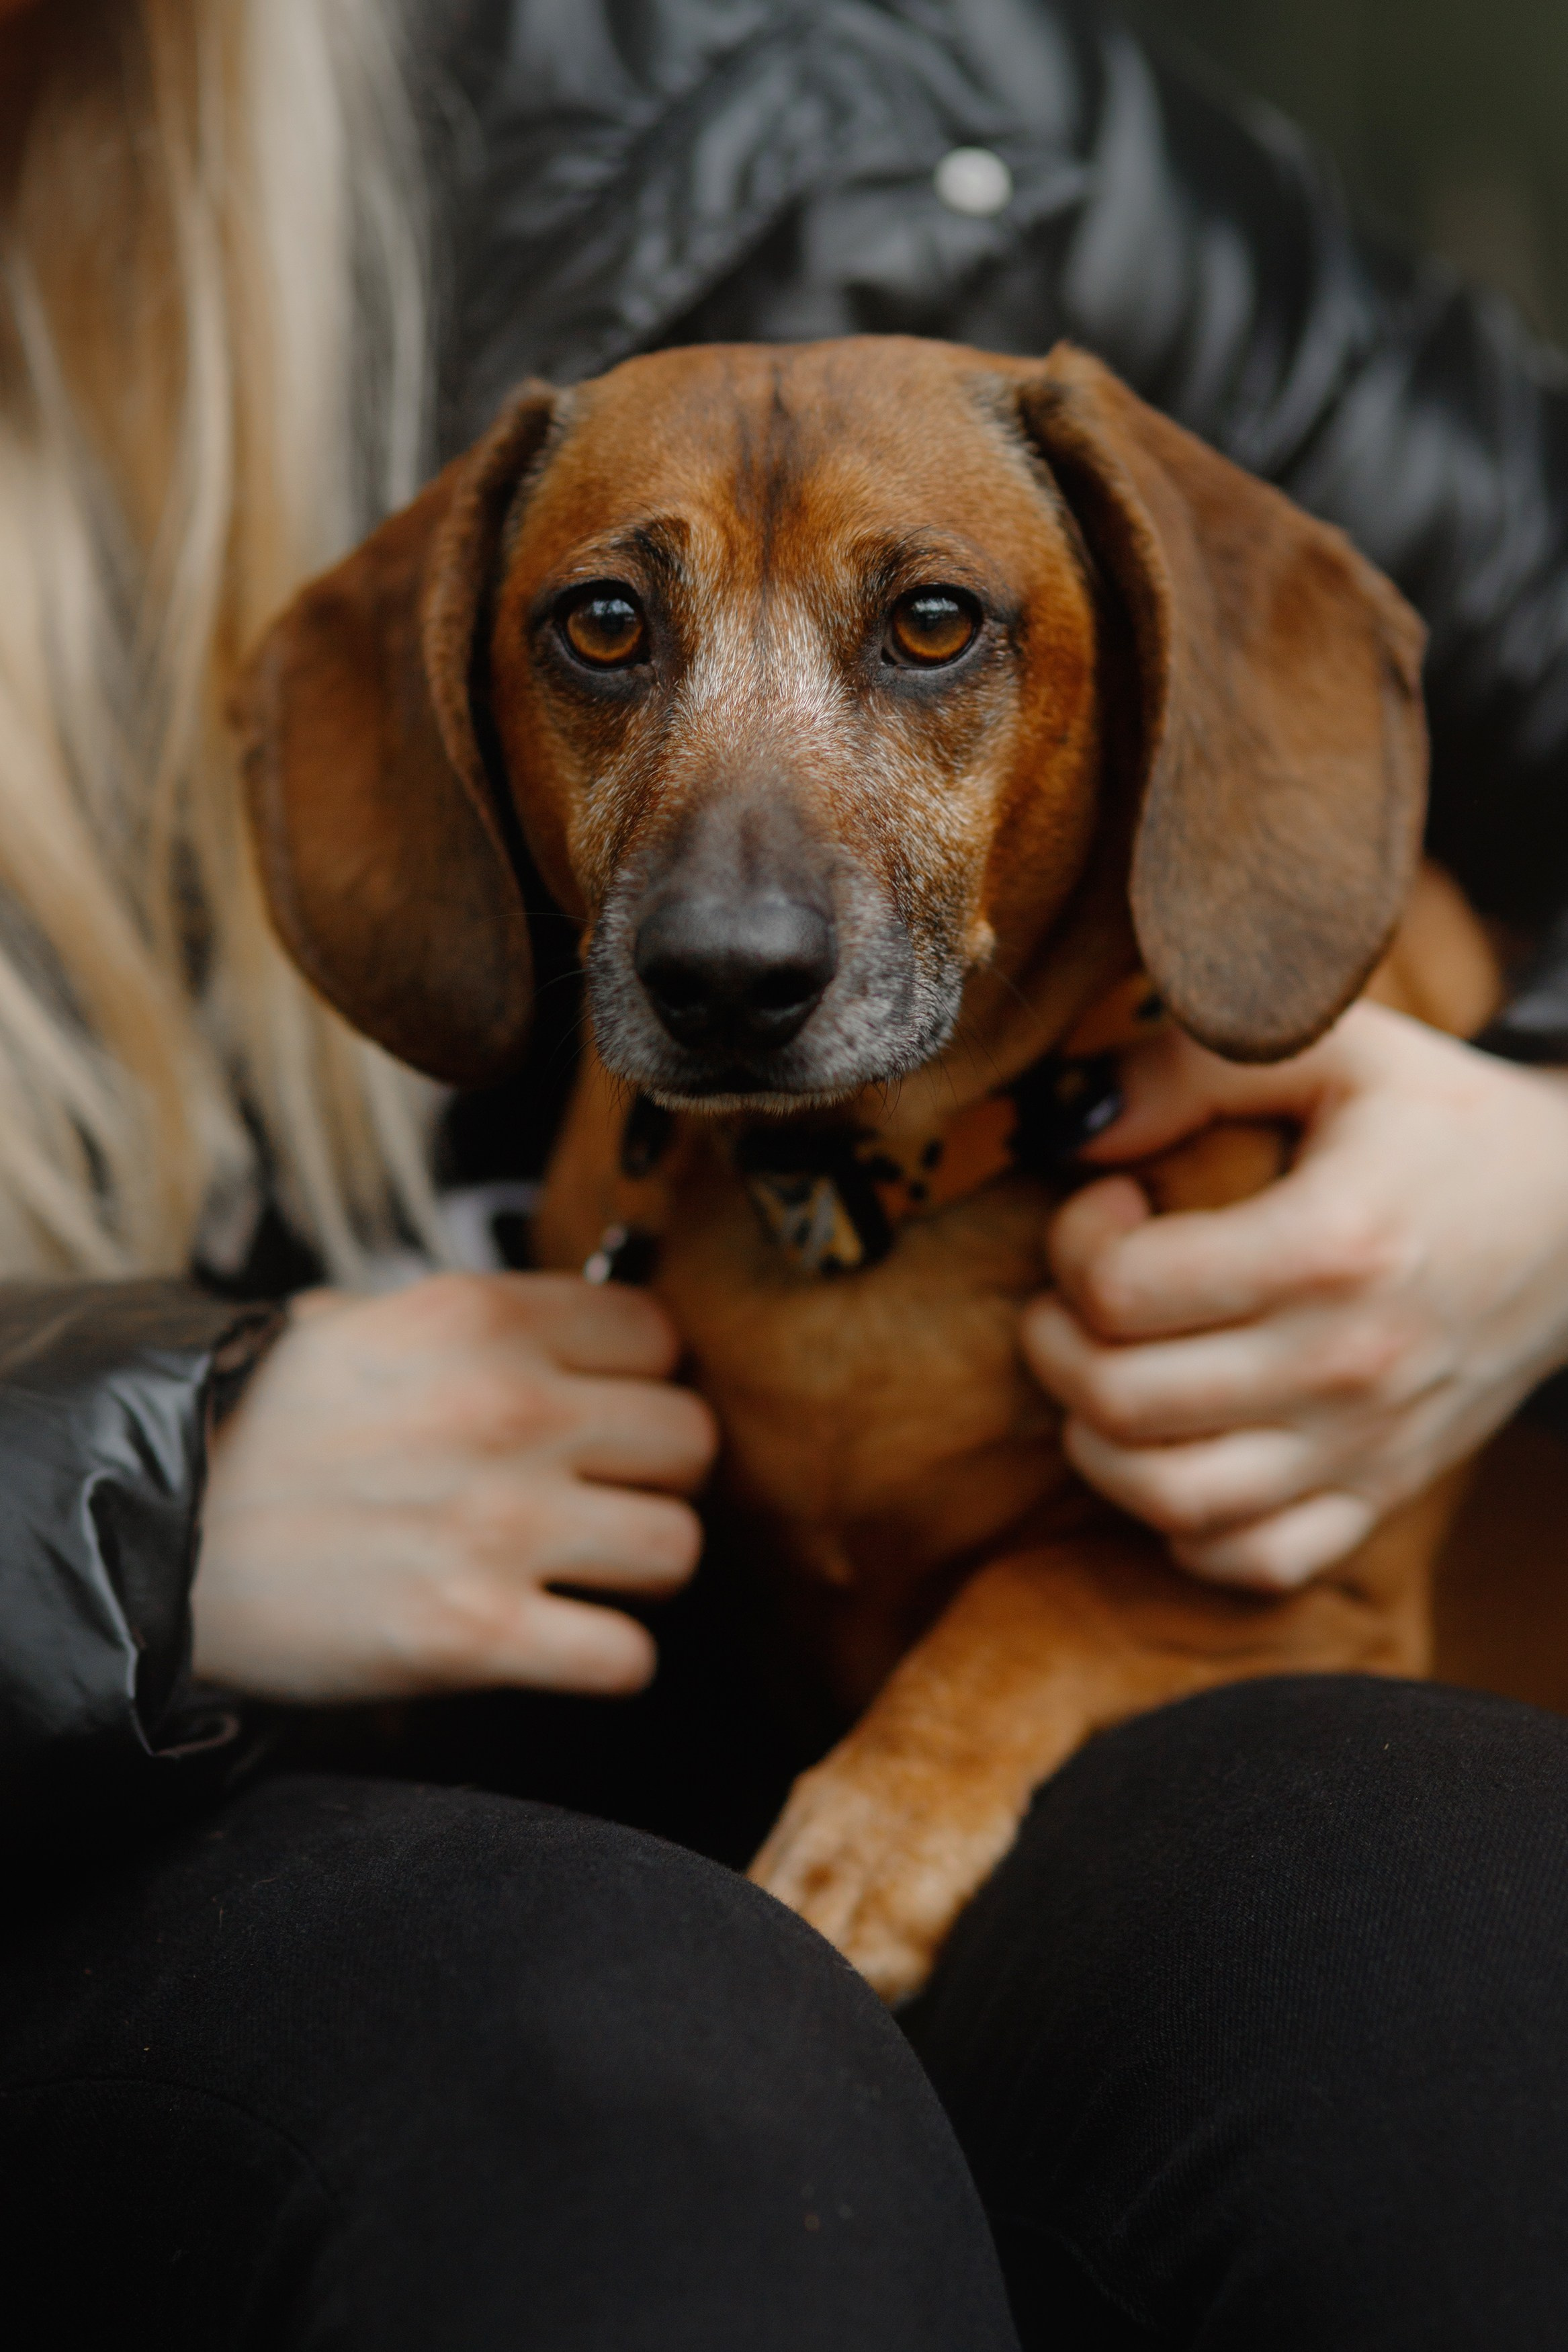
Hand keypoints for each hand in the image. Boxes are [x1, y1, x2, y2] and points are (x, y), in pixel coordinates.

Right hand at [193, 1273, 715, 1701]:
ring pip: (679, 1547)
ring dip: (640, 1568)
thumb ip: (474, 1324)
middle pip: (692, 1440)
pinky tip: (559, 1641)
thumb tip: (573, 1334)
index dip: (640, 1380)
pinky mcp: (479, 1633)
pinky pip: (627, 1658)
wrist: (154, 1541)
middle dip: (654, 1475)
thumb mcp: (357, 1324)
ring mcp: (501, 1522)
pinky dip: (607, 1662)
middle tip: (599, 1496)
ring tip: (581, 1570)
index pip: (659, 1335)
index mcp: (481, 1316)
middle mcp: (509, 1408)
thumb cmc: (256, 1432)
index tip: (606, 1410)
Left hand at [1023, 1003, 1567, 1588]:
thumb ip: (1191, 1063)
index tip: (1107, 1203)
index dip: (1073, 1241)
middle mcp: (1346, 1363)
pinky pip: (1255, 1562)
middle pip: (1123, 1402)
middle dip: (1055, 1343)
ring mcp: (1366, 1444)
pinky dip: (1188, 1530)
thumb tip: (1071, 1121)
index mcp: (1331, 1245)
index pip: (1123, 1288)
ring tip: (1104, 1369)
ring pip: (1169, 1501)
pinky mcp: (1383, 1493)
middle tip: (1075, 1292)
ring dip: (1095, 1442)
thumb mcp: (1335, 1046)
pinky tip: (1178, 1451)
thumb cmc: (1443, 1122)